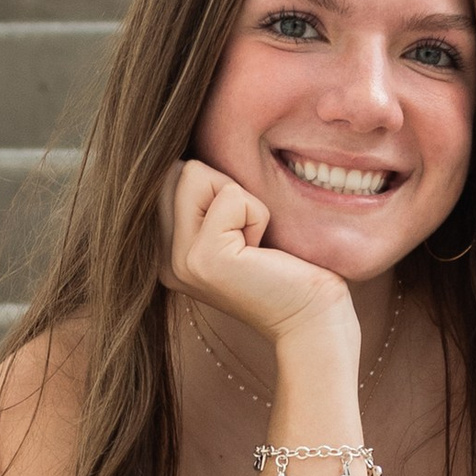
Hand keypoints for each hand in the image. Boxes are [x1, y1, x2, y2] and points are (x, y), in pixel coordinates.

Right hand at [159, 159, 353, 354]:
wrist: (312, 318)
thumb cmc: (285, 268)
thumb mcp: (234, 227)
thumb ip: (203, 198)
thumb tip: (187, 157)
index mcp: (165, 252)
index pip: (168, 176)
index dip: (215, 188)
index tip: (238, 233)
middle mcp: (162, 259)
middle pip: (177, 171)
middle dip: (223, 188)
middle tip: (246, 236)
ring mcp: (178, 261)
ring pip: (195, 174)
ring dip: (240, 199)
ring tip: (253, 243)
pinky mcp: (204, 258)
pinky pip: (230, 195)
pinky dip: (256, 214)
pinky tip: (261, 251)